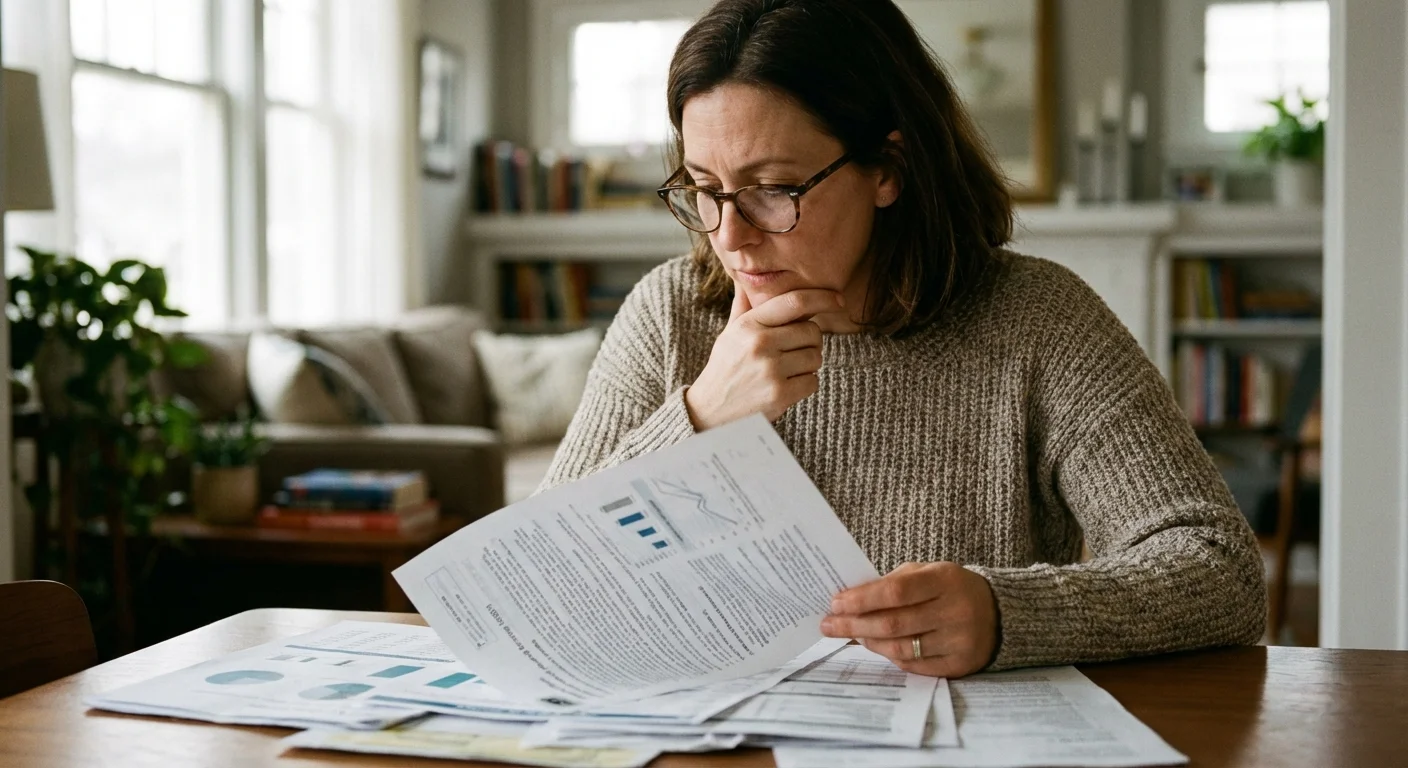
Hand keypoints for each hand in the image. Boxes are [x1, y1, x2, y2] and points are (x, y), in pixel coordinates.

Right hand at [684, 285, 840, 430]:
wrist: (709, 413)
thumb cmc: (725, 369)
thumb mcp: (729, 334)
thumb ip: (743, 306)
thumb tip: (746, 278)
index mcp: (749, 325)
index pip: (794, 302)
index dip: (822, 298)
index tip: (838, 299)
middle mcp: (759, 344)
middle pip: (812, 331)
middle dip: (810, 341)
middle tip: (793, 351)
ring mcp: (770, 370)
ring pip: (815, 357)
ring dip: (807, 365)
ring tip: (786, 371)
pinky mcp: (780, 394)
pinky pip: (813, 381)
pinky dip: (805, 385)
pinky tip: (786, 387)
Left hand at [821, 562, 999, 677]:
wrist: (999, 613)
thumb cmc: (951, 588)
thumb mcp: (928, 573)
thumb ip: (892, 583)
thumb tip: (849, 600)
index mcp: (945, 580)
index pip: (896, 591)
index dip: (862, 599)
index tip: (835, 603)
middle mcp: (955, 612)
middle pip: (894, 624)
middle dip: (855, 625)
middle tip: (828, 625)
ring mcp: (958, 641)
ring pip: (901, 648)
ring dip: (869, 642)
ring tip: (851, 635)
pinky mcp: (959, 665)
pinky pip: (914, 666)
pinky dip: (890, 656)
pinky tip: (876, 647)